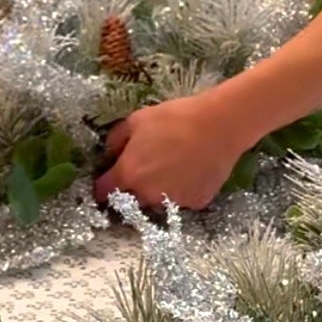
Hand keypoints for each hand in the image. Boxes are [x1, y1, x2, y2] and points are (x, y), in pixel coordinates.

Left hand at [92, 93, 245, 212]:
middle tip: (148, 167)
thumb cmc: (174, 118)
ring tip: (174, 168)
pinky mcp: (196, 203)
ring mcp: (172, 202)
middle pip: (131, 199)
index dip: (104, 185)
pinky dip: (184, 190)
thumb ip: (117, 139)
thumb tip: (111, 153)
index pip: (103, 192)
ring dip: (159, 190)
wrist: (219, 125)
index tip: (109, 179)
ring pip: (158, 201)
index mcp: (128, 174)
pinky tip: (193, 171)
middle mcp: (147, 195)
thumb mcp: (137, 120)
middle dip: (134, 188)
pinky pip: (183, 200)